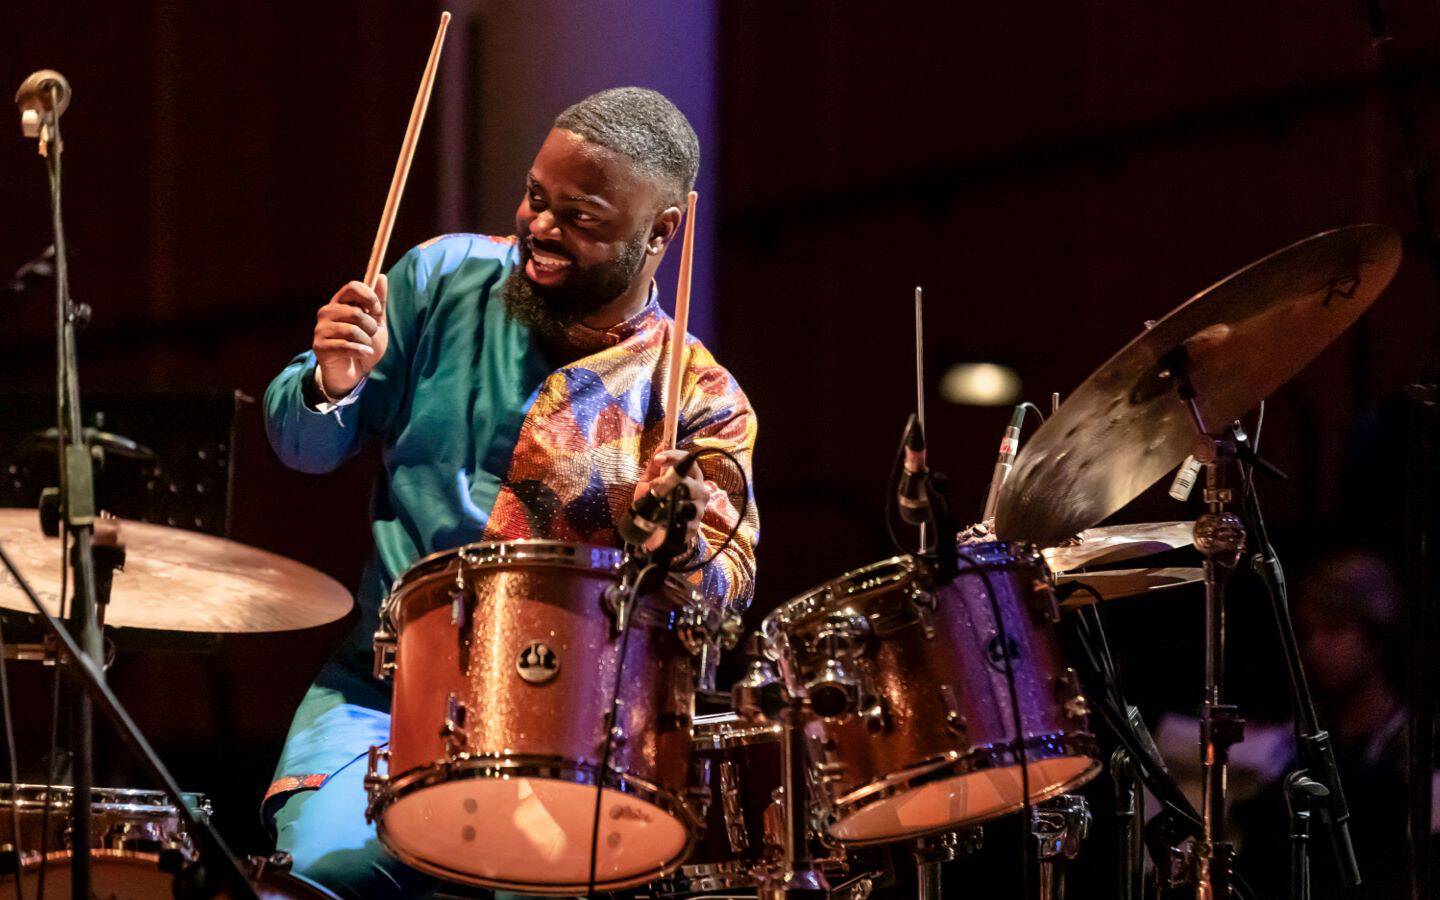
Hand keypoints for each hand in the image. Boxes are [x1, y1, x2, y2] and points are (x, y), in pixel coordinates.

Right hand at [312, 275, 387, 397]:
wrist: (353, 373)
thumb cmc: (364, 345)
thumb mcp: (376, 323)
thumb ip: (378, 303)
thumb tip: (382, 277)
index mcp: (340, 303)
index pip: (352, 287)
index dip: (369, 297)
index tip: (376, 311)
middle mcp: (327, 312)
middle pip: (355, 312)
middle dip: (370, 327)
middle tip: (370, 335)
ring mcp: (321, 329)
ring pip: (352, 330)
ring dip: (366, 341)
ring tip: (366, 346)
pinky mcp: (319, 346)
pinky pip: (346, 345)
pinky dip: (360, 351)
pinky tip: (363, 354)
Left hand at [634, 450, 713, 551]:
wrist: (652, 531)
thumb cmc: (654, 504)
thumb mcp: (650, 482)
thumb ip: (654, 466)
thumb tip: (661, 445)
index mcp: (691, 478)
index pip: (689, 462)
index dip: (675, 457)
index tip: (658, 458)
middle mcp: (699, 492)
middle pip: (693, 483)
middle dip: (673, 482)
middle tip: (655, 485)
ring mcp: (698, 511)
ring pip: (690, 504)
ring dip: (671, 503)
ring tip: (658, 506)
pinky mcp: (693, 528)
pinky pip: (684, 524)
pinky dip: (670, 522)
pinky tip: (662, 522)